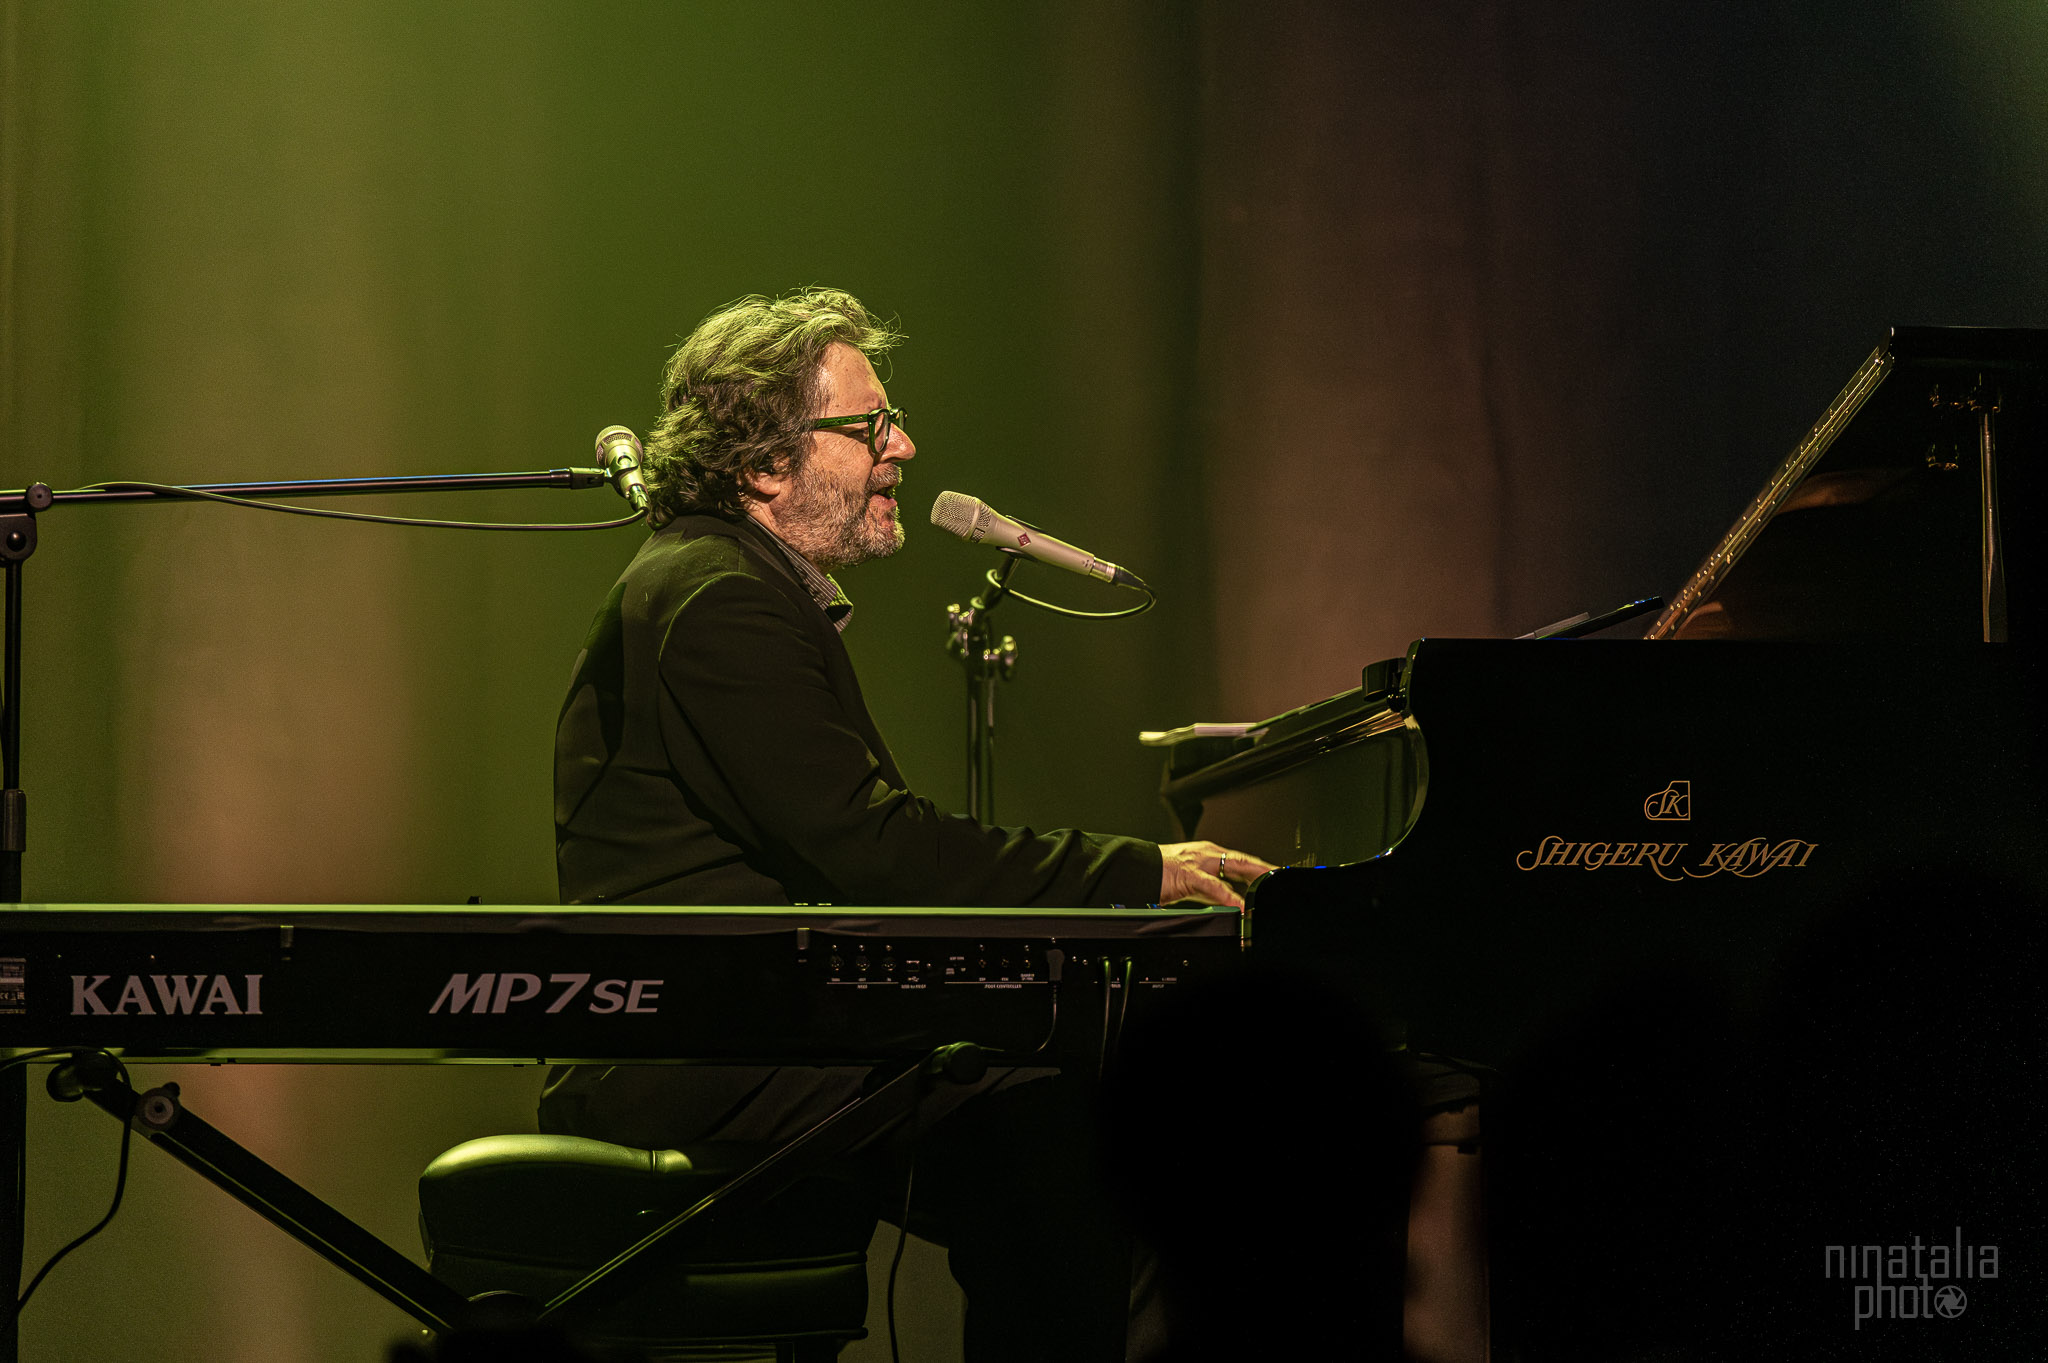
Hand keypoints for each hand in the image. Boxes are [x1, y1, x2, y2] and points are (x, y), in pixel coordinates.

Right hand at [1157, 841, 1279, 908]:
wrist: (1136, 869)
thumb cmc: (1160, 874)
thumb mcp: (1193, 881)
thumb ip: (1212, 889)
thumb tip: (1231, 900)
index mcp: (1207, 854)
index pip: (1241, 861)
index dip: (1261, 869)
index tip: (1276, 876)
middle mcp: (1206, 854)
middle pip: (1244, 861)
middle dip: (1266, 870)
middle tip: (1284, 877)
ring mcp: (1199, 862)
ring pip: (1234, 867)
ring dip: (1255, 878)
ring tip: (1270, 888)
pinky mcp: (1188, 874)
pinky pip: (1213, 885)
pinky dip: (1229, 895)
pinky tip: (1240, 904)